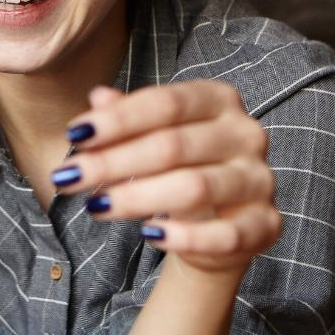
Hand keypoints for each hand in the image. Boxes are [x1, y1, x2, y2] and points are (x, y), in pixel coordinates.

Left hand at [51, 81, 280, 273]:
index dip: (117, 120)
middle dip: (113, 162)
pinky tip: (149, 235)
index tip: (75, 135)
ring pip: (194, 187)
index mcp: (219, 99)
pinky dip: (184, 237)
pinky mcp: (265, 224)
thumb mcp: (152, 135)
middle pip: (172, 145)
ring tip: (96, 206)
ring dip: (137, 197)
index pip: (165, 103)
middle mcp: (246, 133)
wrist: (219, 220)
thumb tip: (97, 98)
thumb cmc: (180, 165)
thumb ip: (128, 117)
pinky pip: (224, 234)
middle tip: (69, 177)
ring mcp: (259, 179)